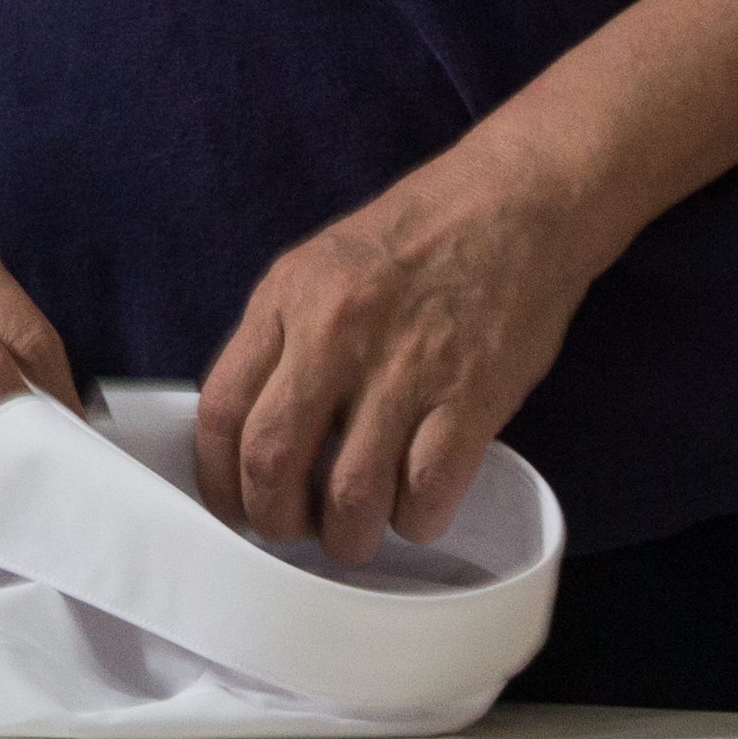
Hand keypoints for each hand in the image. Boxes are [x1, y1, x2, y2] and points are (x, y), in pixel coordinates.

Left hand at [193, 157, 607, 568]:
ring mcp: (405, 368)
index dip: (219, 479)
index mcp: (288, 298)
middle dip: (275, 520)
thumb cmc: (419, 234)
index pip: (221, 410)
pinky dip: (415, 520)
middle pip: (272, 463)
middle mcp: (335, 333)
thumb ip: (282, 338)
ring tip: (355, 533)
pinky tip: (415, 508)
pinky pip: (426, 492)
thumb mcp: (320, 264)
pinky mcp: (470, 396)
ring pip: (350, 495)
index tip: (234, 506)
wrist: (518, 202)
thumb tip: (252, 430)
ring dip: (346, 536)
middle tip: (294, 529)